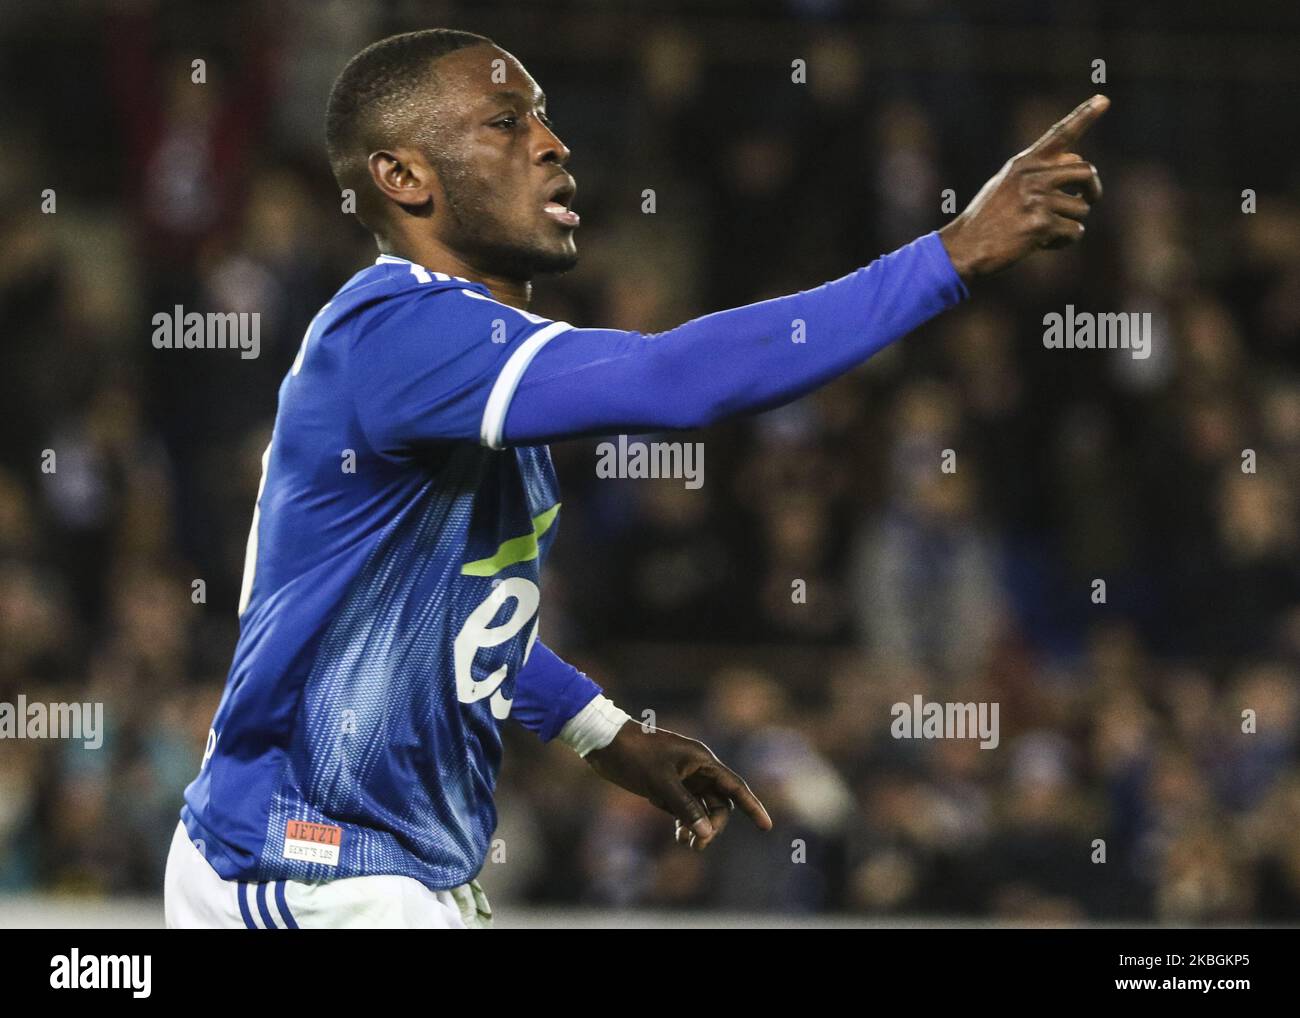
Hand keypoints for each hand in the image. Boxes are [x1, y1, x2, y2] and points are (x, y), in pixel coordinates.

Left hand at [585, 722, 772, 850]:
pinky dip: (684, 820)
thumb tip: (707, 833)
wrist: (603, 741)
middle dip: (713, 825)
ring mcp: (683, 776)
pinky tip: (678, 835)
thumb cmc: (634, 756)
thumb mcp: (660, 783)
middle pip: (719, 802)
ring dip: (698, 826)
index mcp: (701, 760)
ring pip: (702, 806)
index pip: (735, 787)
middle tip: (697, 846)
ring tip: (685, 844)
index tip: (766, 827)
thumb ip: (685, 808)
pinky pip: (685, 806)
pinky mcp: (668, 783)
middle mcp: (697, 768)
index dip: (753, 806)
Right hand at [939, 94, 1108, 280]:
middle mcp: (1032, 176)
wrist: (965, 247)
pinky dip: (1064, 241)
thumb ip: (1039, 170)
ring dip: (1070, 223)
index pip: (1059, 135)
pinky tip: (1043, 244)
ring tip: (1046, 231)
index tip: (1103, 99)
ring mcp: (1036, 199)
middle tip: (1088, 200)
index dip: (1084, 116)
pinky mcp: (1041, 224)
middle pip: (1086, 171)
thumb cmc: (987, 219)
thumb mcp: (1006, 184)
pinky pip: (1074, 231)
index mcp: (1023, 164)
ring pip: (1081, 208)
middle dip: (1092, 190)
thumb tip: (1075, 157)